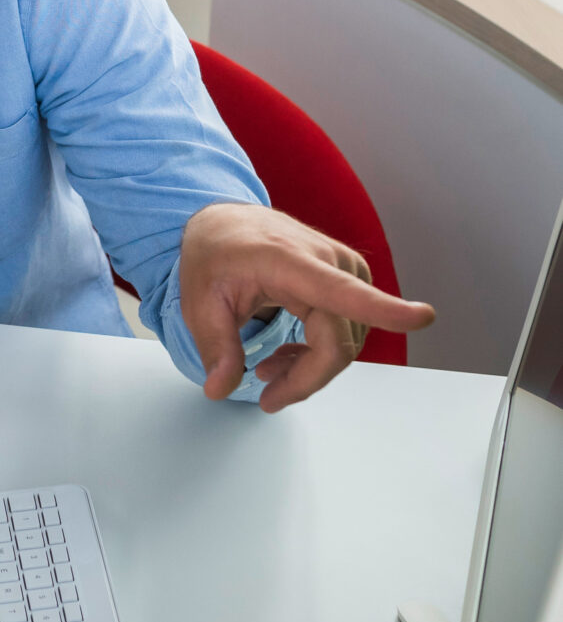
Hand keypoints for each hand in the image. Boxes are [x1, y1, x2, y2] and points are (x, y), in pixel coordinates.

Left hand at [179, 202, 433, 412]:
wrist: (224, 223)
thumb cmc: (214, 256)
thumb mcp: (197, 301)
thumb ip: (215, 346)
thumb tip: (221, 388)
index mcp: (288, 261)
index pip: (342, 290)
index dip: (385, 309)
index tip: (423, 317)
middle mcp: (326, 260)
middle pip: (338, 341)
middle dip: (306, 379)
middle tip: (267, 397)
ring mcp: (344, 267)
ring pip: (346, 342)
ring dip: (311, 368)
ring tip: (268, 369)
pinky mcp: (349, 276)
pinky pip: (348, 329)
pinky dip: (320, 352)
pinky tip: (289, 358)